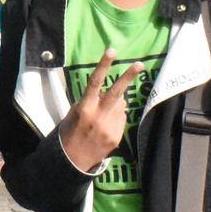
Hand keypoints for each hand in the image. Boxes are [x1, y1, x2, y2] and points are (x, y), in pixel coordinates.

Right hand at [58, 49, 142, 171]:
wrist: (72, 160)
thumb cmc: (70, 132)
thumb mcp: (74, 113)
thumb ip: (90, 101)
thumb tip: (106, 93)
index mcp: (85, 108)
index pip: (95, 82)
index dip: (104, 65)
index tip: (112, 51)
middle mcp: (98, 116)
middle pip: (116, 92)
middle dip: (128, 76)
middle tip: (139, 64)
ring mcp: (109, 127)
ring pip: (121, 106)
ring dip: (116, 105)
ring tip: (103, 116)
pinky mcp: (117, 137)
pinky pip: (122, 120)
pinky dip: (116, 119)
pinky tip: (105, 128)